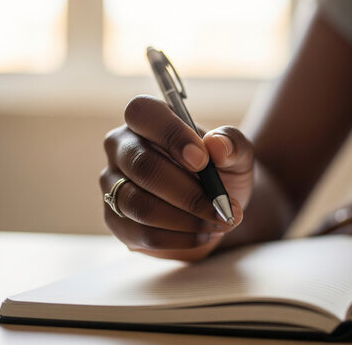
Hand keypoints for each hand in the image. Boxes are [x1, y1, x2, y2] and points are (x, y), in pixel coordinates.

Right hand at [100, 95, 253, 260]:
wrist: (220, 207)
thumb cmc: (223, 172)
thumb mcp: (238, 155)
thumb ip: (232, 144)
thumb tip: (216, 145)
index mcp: (146, 120)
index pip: (142, 113)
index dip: (171, 135)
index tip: (203, 161)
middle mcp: (121, 148)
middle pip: (143, 167)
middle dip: (188, 192)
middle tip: (223, 206)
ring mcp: (113, 185)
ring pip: (141, 206)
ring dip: (188, 219)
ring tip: (220, 221)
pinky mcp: (117, 221)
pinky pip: (143, 234)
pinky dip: (181, 238)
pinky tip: (205, 234)